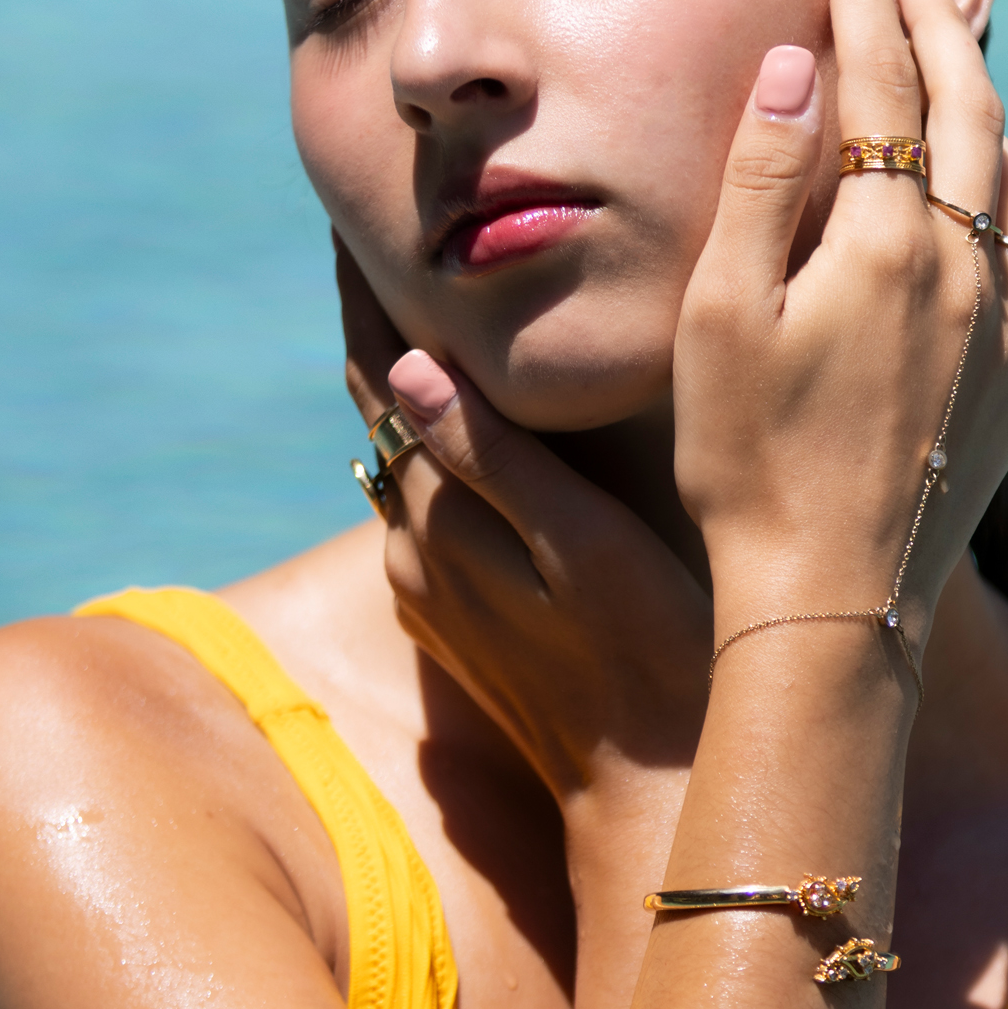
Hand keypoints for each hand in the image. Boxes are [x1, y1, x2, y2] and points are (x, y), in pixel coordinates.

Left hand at [335, 235, 710, 802]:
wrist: (652, 798)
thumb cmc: (653, 662)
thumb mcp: (584, 552)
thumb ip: (495, 462)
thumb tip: (409, 366)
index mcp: (439, 521)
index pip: (380, 379)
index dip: (367, 292)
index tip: (354, 210)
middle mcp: (414, 552)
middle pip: (383, 408)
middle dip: (387, 321)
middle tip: (397, 229)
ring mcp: (431, 589)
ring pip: (406, 454)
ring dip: (413, 380)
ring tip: (436, 296)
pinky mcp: (458, 617)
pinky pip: (433, 499)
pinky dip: (442, 441)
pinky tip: (477, 412)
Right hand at [674, 0, 1007, 642]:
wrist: (834, 601)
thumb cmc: (749, 461)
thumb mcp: (722, 318)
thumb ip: (760, 184)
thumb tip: (794, 66)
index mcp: (888, 244)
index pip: (881, 82)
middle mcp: (968, 270)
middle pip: (971, 107)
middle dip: (937, 21)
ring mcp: (1005, 327)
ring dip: (986, 102)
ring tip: (950, 66)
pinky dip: (1006, 192)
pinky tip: (981, 202)